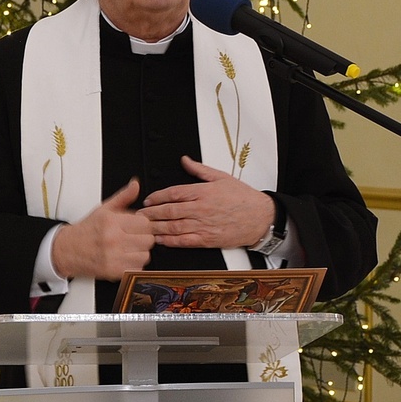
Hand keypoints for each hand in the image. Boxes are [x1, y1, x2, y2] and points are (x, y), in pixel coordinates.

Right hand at [50, 179, 154, 280]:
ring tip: (128, 249)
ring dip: (139, 253)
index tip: (137, 227)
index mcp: (111, 221)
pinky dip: (134, 265)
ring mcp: (113, 256)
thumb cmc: (85, 231)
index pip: (145, 223)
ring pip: (145, 255)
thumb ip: (123, 197)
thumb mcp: (103, 209)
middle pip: (148, 240)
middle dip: (142, 239)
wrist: (66, 250)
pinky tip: (124, 259)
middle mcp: (112, 239)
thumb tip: (135, 185)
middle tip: (132, 238)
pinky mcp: (113, 271)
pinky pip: (137, 268)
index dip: (143, 225)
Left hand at [139, 157, 274, 248]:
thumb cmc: (243, 198)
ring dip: (156, 227)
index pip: (174, 193)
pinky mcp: (207, 239)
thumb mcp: (222, 177)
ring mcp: (204, 225)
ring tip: (144, 228)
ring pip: (173, 226)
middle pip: (169, 210)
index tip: (148, 200)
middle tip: (138, 215)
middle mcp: (201, 208)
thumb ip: (200, 170)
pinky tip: (160, 240)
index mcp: (203, 192)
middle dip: (151, 213)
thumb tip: (185, 160)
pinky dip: (170, 241)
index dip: (157, 197)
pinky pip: (184, 241)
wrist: (261, 218)